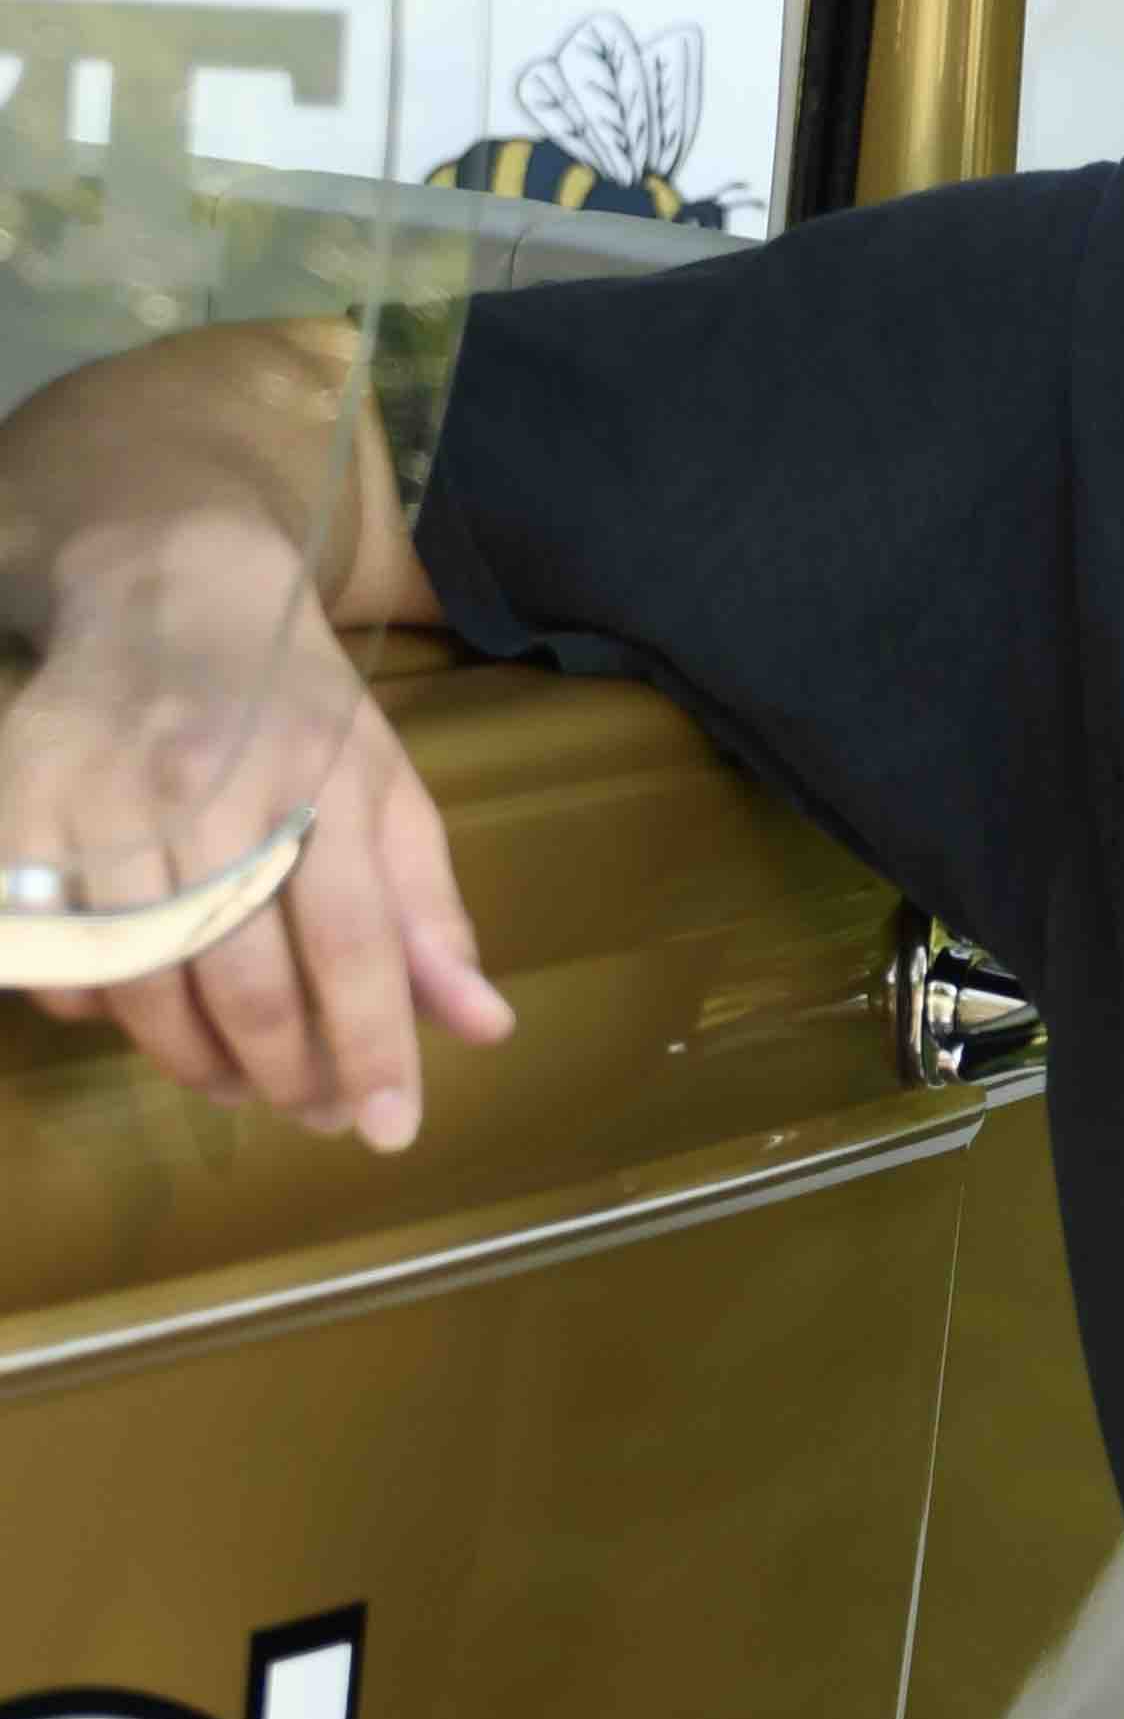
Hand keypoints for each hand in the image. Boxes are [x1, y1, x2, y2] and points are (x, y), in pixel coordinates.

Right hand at [1, 512, 512, 1146]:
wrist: (169, 589)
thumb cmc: (295, 705)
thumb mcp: (386, 786)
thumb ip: (428, 910)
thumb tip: (482, 1026)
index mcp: (320, 777)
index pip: (353, 943)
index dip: (373, 1048)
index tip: (388, 1129)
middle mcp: (209, 785)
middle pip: (242, 976)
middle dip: (282, 1070)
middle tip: (308, 1107)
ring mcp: (103, 795)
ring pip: (142, 978)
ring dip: (193, 1057)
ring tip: (236, 1078)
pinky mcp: (22, 803)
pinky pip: (54, 951)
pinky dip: (95, 1004)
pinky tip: (143, 1008)